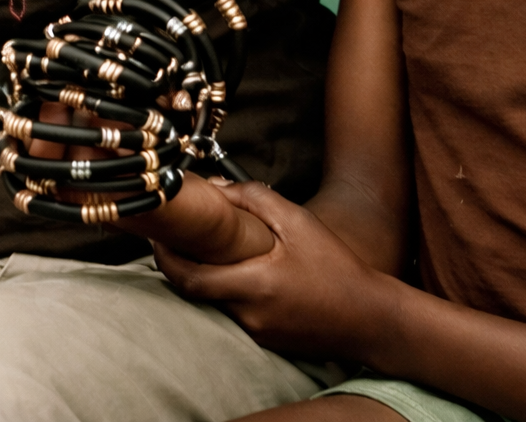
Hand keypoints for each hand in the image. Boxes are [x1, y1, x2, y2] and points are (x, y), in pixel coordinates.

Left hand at [152, 181, 392, 359]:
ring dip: (206, 276)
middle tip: (171, 238)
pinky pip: (235, 312)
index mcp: (255, 286)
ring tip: (207, 247)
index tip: (156, 236)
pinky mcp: (267, 339)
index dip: (165, 258)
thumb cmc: (337, 268)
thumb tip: (217, 187)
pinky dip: (229, 290)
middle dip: (179, 265)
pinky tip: (240, 269)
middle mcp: (250, 315)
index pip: (190, 279)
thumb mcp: (299, 221)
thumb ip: (255, 199)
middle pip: (197, 292)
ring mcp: (257, 332)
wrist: (369, 317)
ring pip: (216, 302)